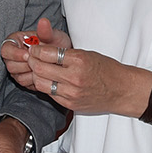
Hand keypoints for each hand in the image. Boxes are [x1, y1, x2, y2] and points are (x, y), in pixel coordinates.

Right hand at [1, 17, 70, 87]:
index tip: (27, 54)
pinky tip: (43, 74)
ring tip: (43, 66)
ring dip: (30, 73)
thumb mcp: (53, 35)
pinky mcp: (23, 79)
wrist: (62, 57)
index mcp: (15, 42)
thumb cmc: (55, 43)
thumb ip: (46, 31)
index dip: (14, 53)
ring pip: (17, 76)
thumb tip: (44, 22)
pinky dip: (34, 80)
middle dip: (25, 65)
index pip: (6, 49)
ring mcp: (17, 69)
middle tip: (38, 61)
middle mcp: (13, 56)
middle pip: (10, 65)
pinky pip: (24, 84)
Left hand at [22, 38, 138, 115]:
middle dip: (31, 61)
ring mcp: (71, 92)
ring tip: (36, 69)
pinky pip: (49, 94)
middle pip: (39, 68)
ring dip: (35, 74)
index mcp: (79, 60)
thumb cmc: (106, 70)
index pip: (47, 53)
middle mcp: (74, 77)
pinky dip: (45, 86)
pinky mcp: (70, 104)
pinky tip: (46, 80)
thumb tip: (44, 50)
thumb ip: (66, 53)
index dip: (36, 50)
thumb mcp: (87, 54)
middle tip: (30, 57)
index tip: (34, 48)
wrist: (121, 90)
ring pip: (40, 83)